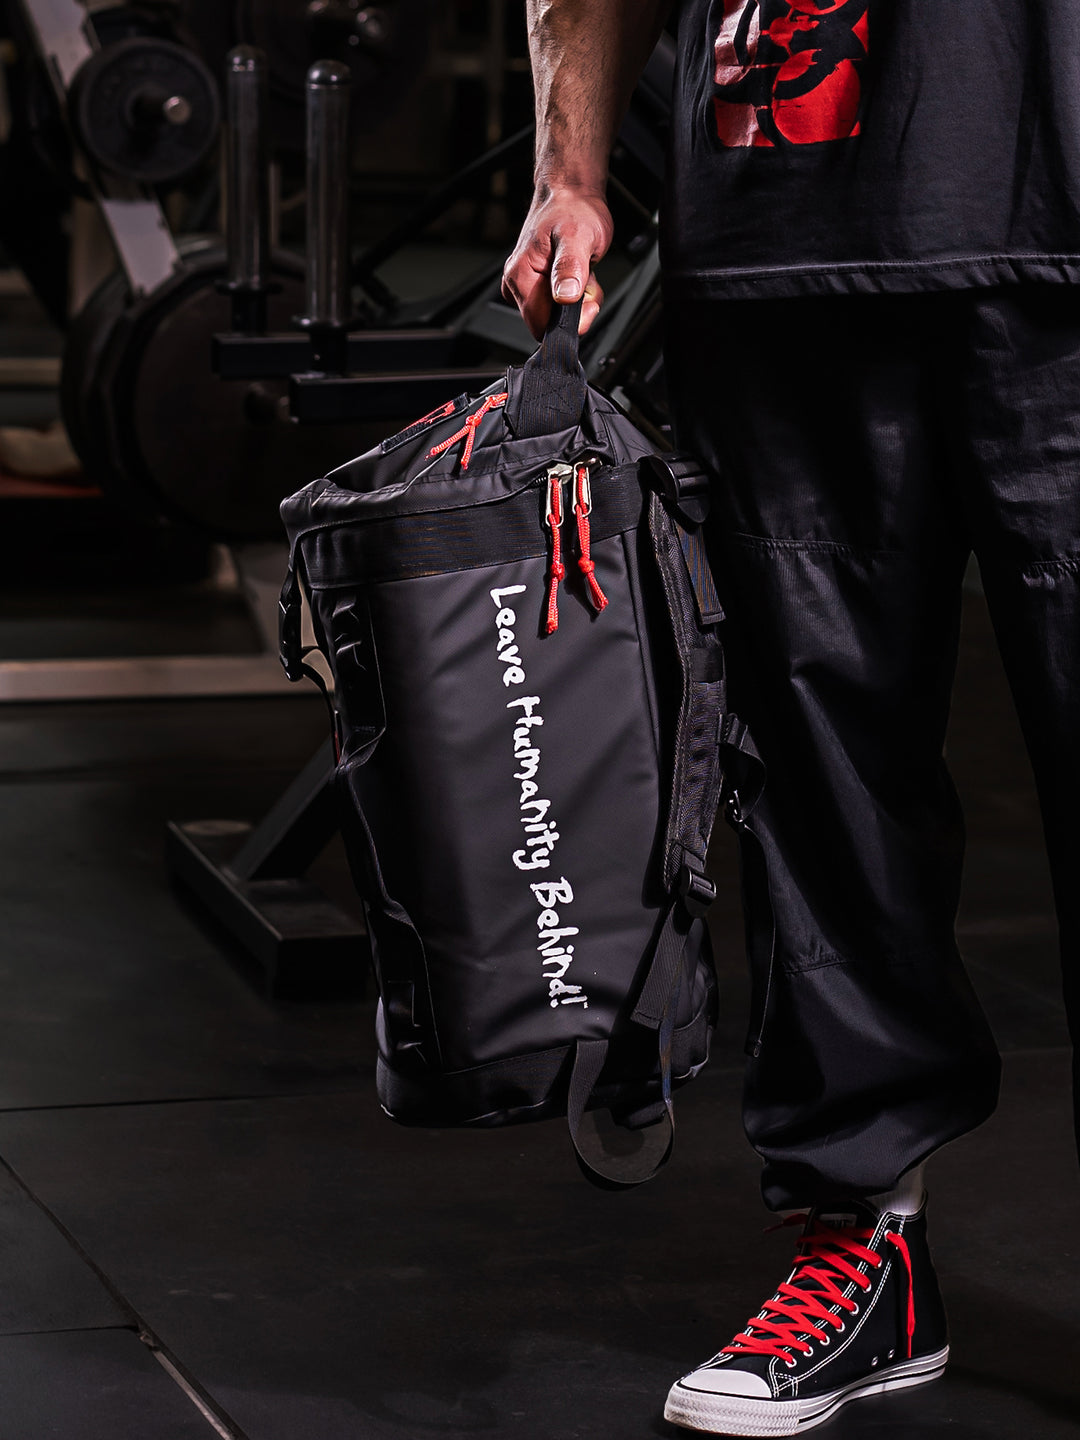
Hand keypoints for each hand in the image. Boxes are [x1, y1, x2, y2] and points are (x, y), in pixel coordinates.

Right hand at [501, 187, 613, 339]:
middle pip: (548, 323)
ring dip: (579, 302)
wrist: (571, 194)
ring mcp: (526, 284)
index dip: (566, 323)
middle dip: (575, 310)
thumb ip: (569, 268)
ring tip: (583, 272)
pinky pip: (559, 307)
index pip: (539, 324)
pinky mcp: (536, 285)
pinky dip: (577, 296)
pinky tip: (579, 275)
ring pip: (557, 316)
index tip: (582, 302)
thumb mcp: (577, 236)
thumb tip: (565, 298)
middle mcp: (517, 282)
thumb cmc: (573, 209)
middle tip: (585, 279)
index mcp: (520, 275)